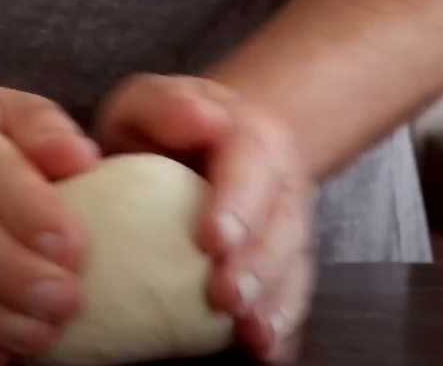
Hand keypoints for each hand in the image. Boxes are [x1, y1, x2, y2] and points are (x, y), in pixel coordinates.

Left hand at [95, 74, 316, 362]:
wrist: (207, 138)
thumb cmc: (163, 127)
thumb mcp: (149, 102)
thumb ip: (166, 105)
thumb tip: (203, 119)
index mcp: (249, 134)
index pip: (250, 164)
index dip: (236, 203)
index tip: (212, 240)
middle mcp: (280, 181)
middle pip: (281, 222)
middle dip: (257, 263)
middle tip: (226, 297)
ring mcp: (288, 223)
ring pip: (293, 263)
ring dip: (274, 301)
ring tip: (250, 333)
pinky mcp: (285, 262)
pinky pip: (293, 295)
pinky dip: (284, 326)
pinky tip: (268, 352)